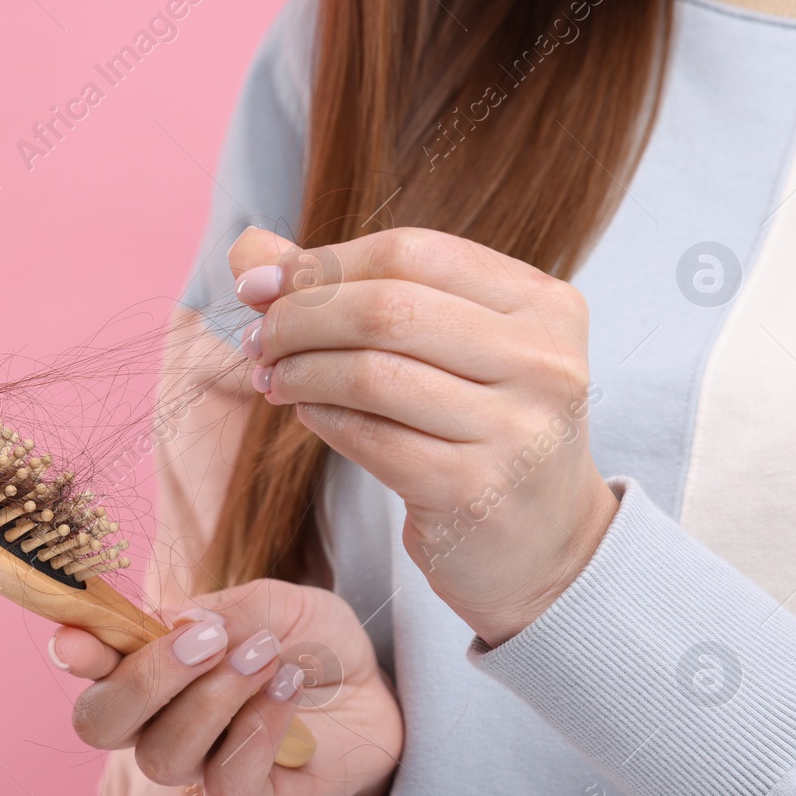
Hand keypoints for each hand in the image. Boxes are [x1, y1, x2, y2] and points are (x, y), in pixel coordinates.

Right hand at [54, 579, 401, 795]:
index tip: (74, 640)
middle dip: (145, 681)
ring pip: (164, 754)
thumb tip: (177, 621)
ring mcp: (199, 759)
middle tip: (206, 641)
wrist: (372, 685)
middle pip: (102, 724)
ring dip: (213, 699)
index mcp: (147, 661)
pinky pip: (227, 777)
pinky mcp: (247, 792)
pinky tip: (289, 686)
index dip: (75, 654)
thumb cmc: (309, 637)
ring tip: (265, 655)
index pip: (91, 667)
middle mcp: (157, 718)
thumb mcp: (277, 602)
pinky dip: (258, 726)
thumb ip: (228, 610)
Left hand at [230, 226, 617, 646]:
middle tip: (258, 338)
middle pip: (388, 307)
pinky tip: (306, 412)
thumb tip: (251, 252)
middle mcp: (542, 361)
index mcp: (544, 305)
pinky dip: (321, 417)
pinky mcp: (474, 490)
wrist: (544, 543)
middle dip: (301, 317)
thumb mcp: (443, 346)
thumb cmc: (481, 429)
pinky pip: (369, 437)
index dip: (323, 263)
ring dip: (300, 370)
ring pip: (371, 373)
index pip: (412, 253)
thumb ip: (351, 288)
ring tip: (272, 377)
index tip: (261, 284)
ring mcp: (515, 429)